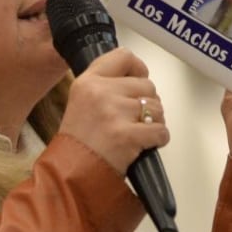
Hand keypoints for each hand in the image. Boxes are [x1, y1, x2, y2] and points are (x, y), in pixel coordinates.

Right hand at [59, 48, 169, 174]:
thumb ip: (105, 86)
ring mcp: (115, 113)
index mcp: (88, 81)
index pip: (124, 57)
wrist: (71, 174)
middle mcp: (101, 92)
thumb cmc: (78, 143)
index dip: (138, 69)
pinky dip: (159, 139)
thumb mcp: (81, 102)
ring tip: (139, 133)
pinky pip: (161, 131)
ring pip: (157, 108)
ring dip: (155, 122)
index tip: (139, 80)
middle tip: (136, 119)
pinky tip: (145, 145)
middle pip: (147, 85)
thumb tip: (138, 78)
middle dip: (148, 103)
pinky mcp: (127, 135)